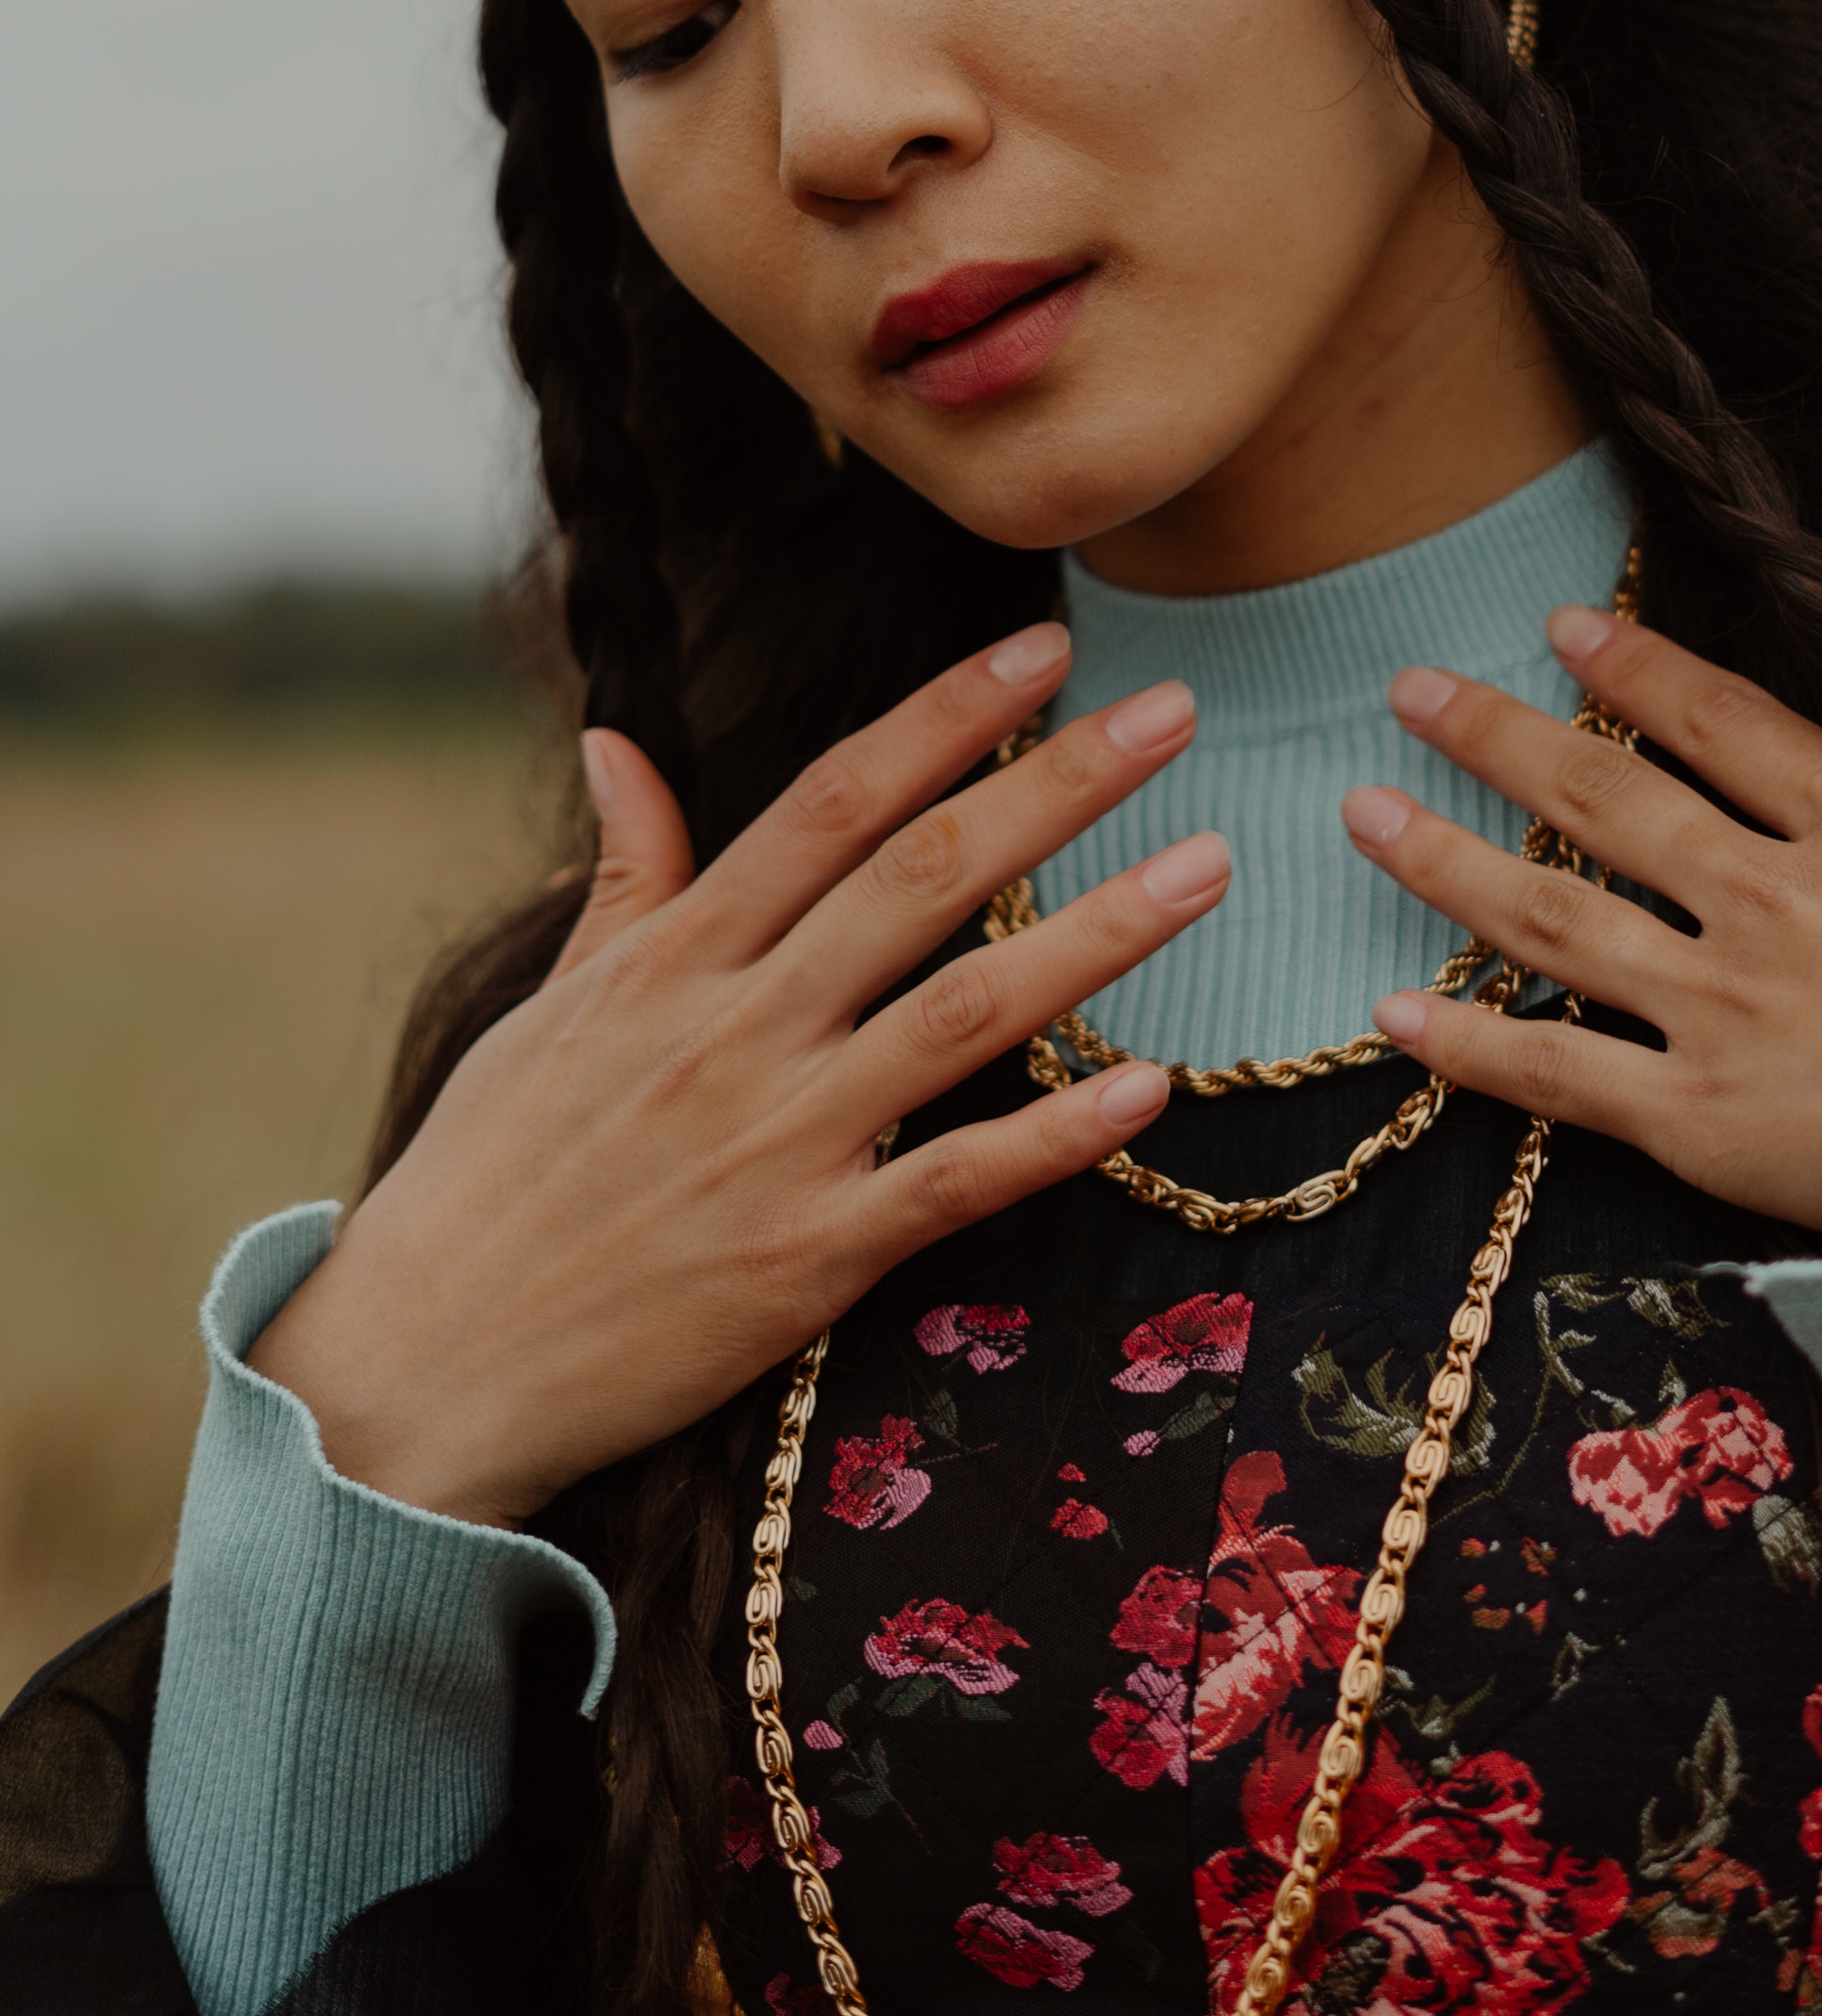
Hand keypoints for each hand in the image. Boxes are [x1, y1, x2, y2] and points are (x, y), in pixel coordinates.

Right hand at [251, 623, 1223, 1522]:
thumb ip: (621, 877)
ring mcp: (777, 1142)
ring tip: (1207, 867)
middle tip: (1175, 713)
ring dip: (1095, 934)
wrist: (418, 1368)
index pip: (834, 799)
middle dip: (1056, 785)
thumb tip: (622, 741)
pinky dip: (1054, 1137)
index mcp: (676, 955)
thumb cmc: (483, 1180)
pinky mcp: (805, 1262)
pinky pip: (952, 1184)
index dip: (945, 716)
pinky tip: (1150, 1085)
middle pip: (922, 877)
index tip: (1044, 647)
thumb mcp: (545, 1008)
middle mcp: (736, 1028)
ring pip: (964, 1013)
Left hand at [1347, 615, 1821, 1242]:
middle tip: (1411, 690)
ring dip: (1448, 860)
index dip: (1637, 670)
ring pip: (1553, 917)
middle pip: (1607, 797)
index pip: (1724, 723)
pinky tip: (1392, 1012)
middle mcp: (1768, 896)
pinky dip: (1470, 1047)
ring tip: (1361, 810)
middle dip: (1500, 737)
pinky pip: (1557, 1075)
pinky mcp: (1697, 1116)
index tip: (1564, 629)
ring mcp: (1721, 1002)